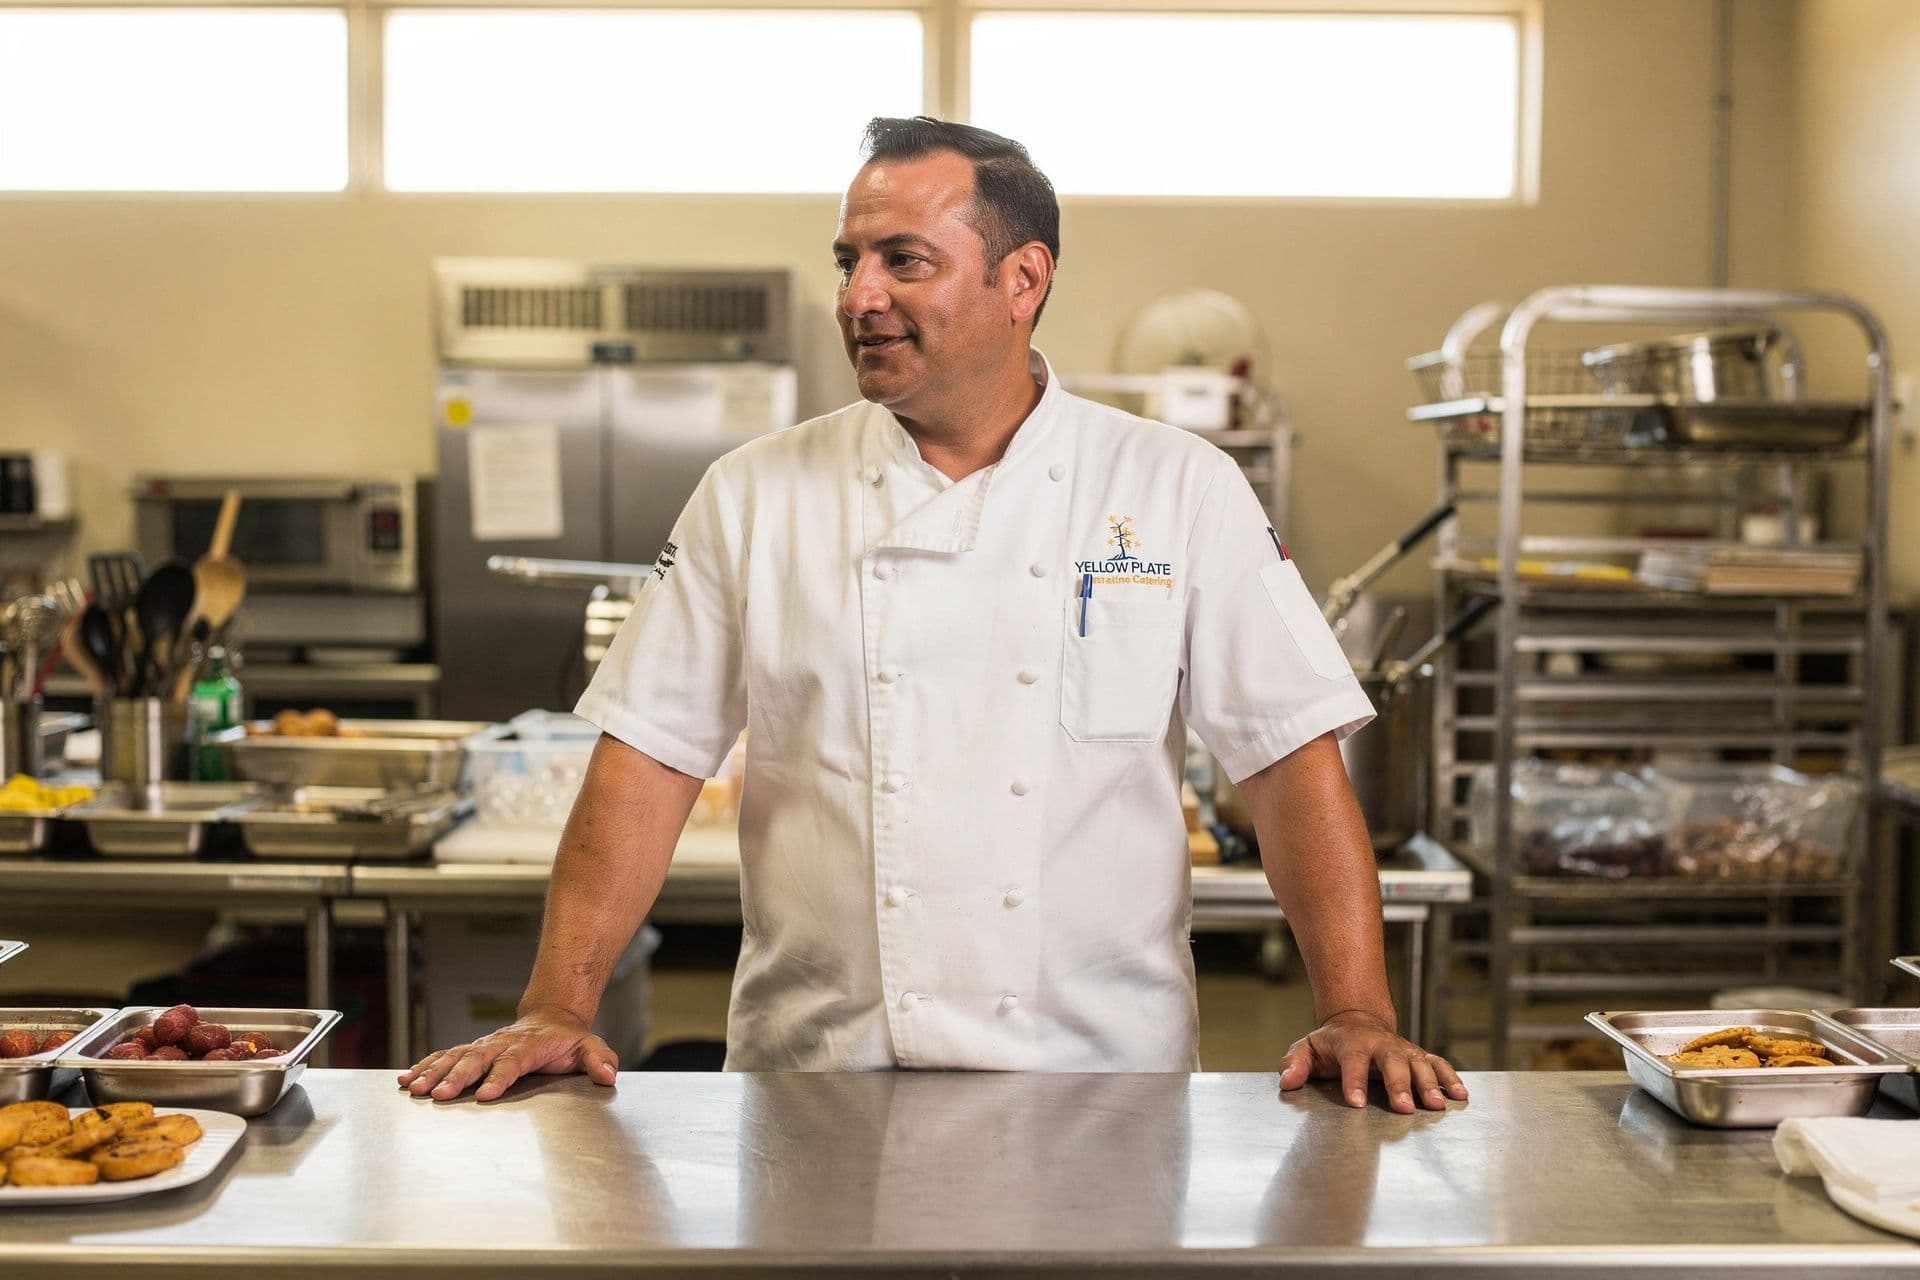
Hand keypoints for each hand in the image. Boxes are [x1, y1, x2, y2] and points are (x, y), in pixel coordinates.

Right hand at [397, 1004, 617, 1101]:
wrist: (550, 1018)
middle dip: (457, 1078)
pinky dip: (425, 1066)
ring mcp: (484, 1045)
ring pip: (456, 1057)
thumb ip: (599, 1060)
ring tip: (414, 1089)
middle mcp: (502, 1043)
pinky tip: (407, 1079)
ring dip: (434, 1073)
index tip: (484, 1094)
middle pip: (477, 1059)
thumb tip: (608, 1075)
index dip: (499, 1077)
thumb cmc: (568, 1040)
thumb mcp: (590, 1047)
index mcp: (530, 1045)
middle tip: (438, 1096)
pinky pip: (445, 1056)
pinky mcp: (472, 1049)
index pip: (513, 1061)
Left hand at [1277, 1010, 1467, 1113]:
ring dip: (1428, 1084)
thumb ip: (1295, 1063)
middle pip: (1392, 1062)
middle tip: (1403, 1107)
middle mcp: (1381, 1045)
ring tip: (1436, 1105)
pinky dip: (1450, 1078)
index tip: (1356, 1102)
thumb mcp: (1307, 1048)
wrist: (1357, 1021)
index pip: (1353, 1061)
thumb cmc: (1331, 1043)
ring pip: (1419, 1064)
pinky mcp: (1418, 1056)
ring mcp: (1403, 1049)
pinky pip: (1437, 1064)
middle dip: (1398, 1084)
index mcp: (1352, 1043)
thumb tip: (1287, 1080)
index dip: (1354, 1081)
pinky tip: (1460, 1095)